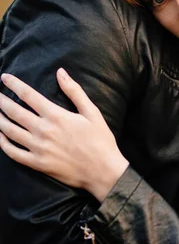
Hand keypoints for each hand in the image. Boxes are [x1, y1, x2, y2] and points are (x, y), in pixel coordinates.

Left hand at [0, 70, 128, 200]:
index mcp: (56, 116)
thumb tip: (61, 72)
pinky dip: (2, 143)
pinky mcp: (37, 163)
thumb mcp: (92, 112)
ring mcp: (38, 148)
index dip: (14, 84)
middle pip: (14, 112)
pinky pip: (13, 153)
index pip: (28, 95)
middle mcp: (43, 130)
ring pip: (10, 131)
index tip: (4, 78)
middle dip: (1, 100)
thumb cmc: (100, 140)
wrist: (103, 170)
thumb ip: (74, 91)